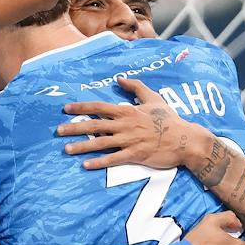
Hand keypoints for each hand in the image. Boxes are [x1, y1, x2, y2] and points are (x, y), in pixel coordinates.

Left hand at [58, 77, 211, 169]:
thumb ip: (136, 87)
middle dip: (74, 127)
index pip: (99, 107)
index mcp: (127, 111)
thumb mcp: (154, 98)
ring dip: (82, 146)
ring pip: (100, 143)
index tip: (66, 109)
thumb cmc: (169, 119)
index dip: (81, 107)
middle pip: (95, 125)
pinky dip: (99, 163)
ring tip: (66, 149)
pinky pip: (113, 159)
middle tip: (58, 131)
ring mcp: (129, 141)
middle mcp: (125, 125)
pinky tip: (85, 166)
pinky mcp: (135, 155)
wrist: (186, 140)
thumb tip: (119, 78)